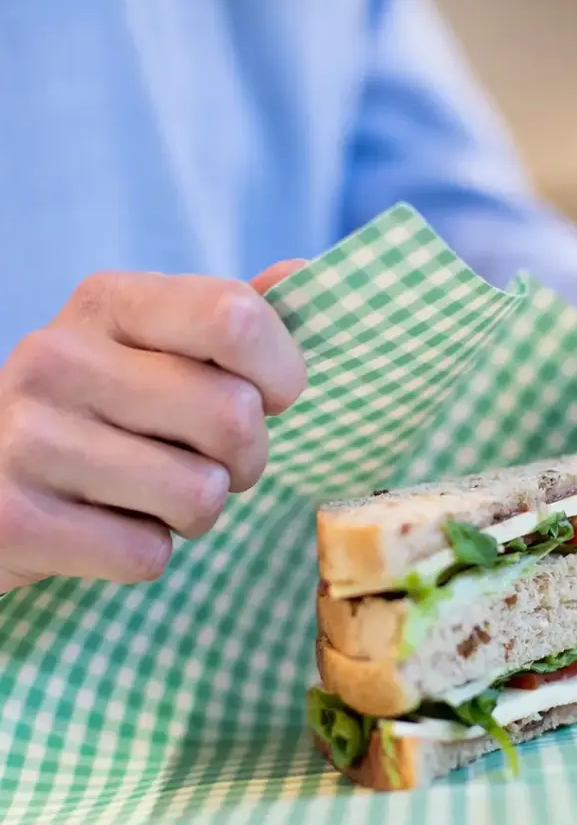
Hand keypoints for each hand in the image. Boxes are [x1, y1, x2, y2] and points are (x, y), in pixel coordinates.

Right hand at [0, 261, 306, 593]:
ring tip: (151, 495)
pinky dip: (143, 553)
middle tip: (208, 462)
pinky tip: (104, 526)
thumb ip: (224, 320)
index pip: (235, 317)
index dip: (282, 373)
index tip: (272, 398)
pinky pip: (148, 554)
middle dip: (245, 459)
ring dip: (195, 512)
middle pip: (234, 416)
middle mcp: (58, 357)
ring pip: (200, 495)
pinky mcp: (14, 520)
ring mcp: (28, 438)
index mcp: (107, 303)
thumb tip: (301, 271)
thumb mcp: (150, 350)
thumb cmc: (97, 414)